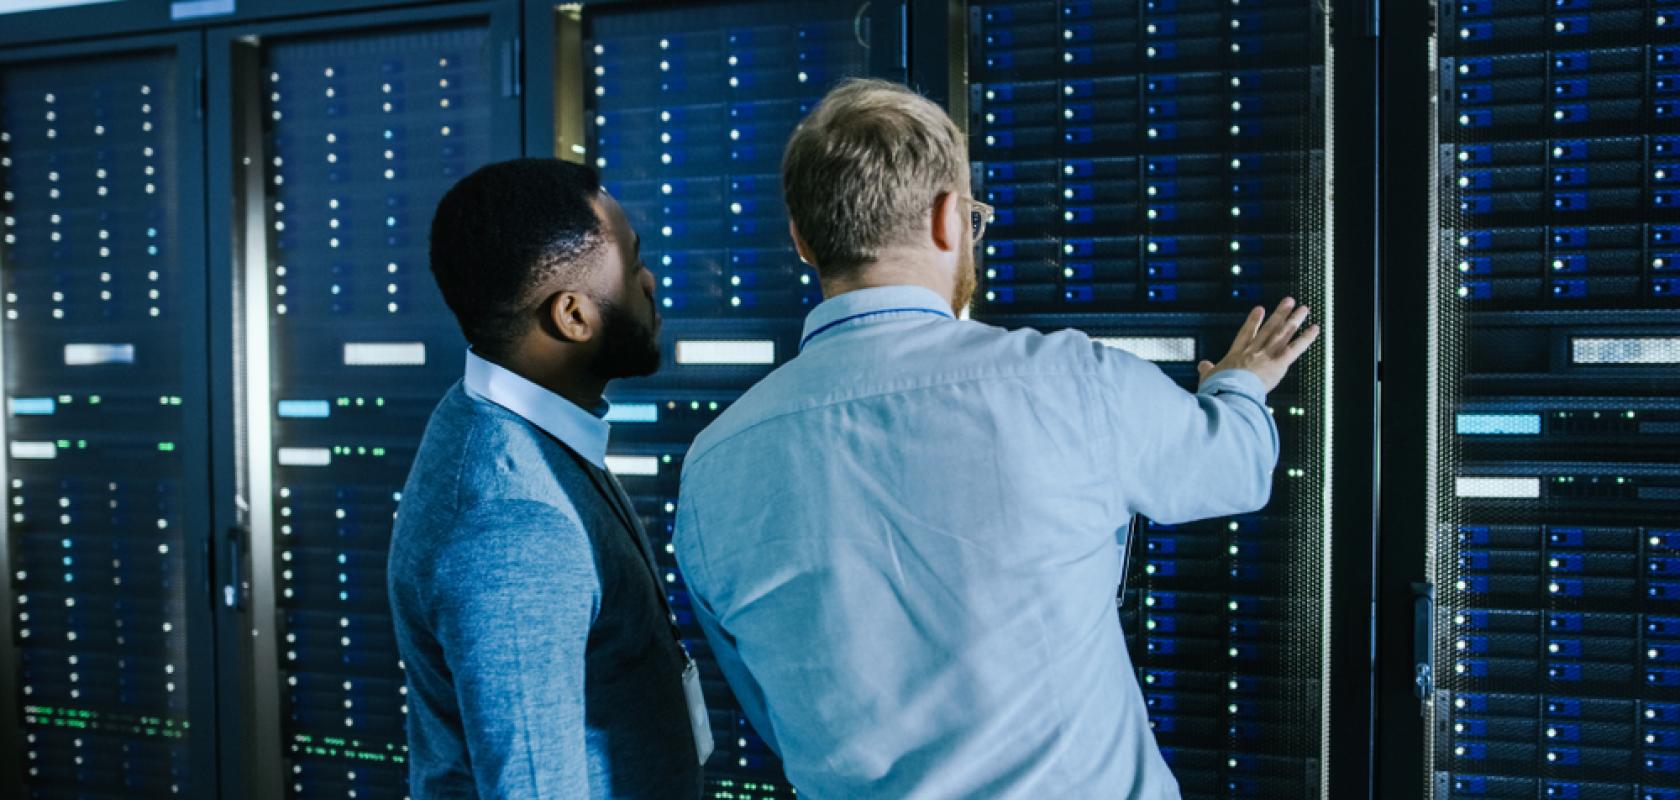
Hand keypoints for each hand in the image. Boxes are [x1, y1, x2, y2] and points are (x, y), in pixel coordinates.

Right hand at [1197, 297, 1320, 392]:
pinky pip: (1295, 349)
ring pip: (1282, 334)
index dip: (1253, 321)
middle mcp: (1253, 351)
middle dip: (1279, 314)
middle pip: (1269, 329)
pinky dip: (1306, 339)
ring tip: (1303, 308)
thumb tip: (1202, 365)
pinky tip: (1315, 328)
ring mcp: (1266, 356)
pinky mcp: (1278, 365)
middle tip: (1289, 301)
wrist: (1228, 392)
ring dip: (1294, 320)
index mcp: (1236, 355)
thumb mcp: (1209, 378)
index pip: (1247, 334)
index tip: (1260, 309)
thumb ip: (1207, 370)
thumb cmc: (1217, 388)